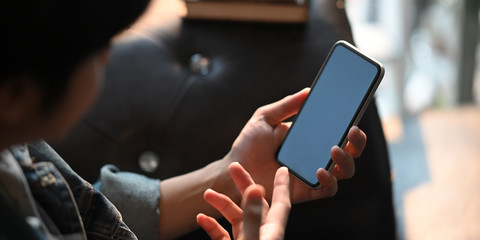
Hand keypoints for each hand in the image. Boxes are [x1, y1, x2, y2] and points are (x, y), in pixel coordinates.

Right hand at [197, 163, 290, 239]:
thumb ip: (252, 216)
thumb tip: (256, 189)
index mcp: (272, 232)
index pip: (281, 203)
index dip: (282, 185)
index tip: (283, 169)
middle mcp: (261, 235)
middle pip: (254, 203)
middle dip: (243, 184)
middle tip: (233, 167)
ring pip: (236, 218)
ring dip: (222, 204)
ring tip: (208, 193)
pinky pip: (223, 235)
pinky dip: (212, 225)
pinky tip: (202, 218)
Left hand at [223, 88, 366, 202]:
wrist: (234, 169)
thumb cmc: (248, 144)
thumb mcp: (265, 118)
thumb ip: (286, 106)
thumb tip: (308, 91)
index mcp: (310, 139)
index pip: (339, 133)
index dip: (352, 127)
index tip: (355, 116)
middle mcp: (316, 157)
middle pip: (350, 152)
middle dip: (357, 143)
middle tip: (353, 131)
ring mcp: (313, 175)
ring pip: (344, 172)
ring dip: (346, 161)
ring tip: (334, 150)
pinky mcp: (306, 192)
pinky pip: (328, 189)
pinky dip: (329, 181)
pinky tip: (321, 170)